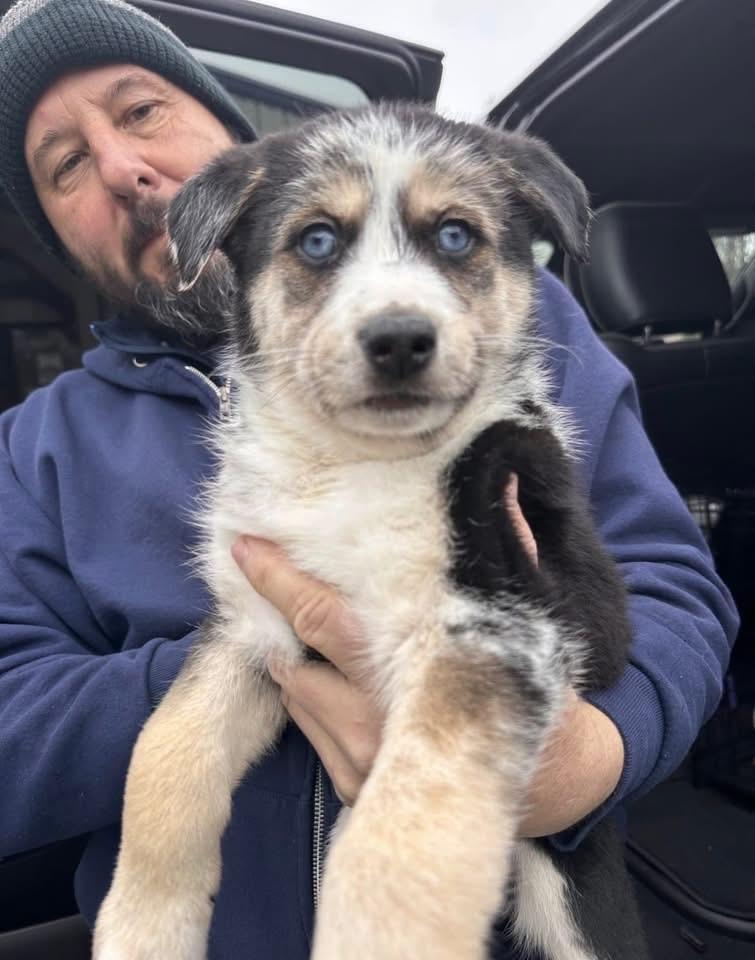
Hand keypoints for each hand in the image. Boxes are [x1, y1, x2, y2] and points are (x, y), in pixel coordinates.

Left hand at [232, 474, 623, 823]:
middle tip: (254, 571)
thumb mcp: (522, 619)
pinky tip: (328, 678)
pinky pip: (307, 729)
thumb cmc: (527, 687)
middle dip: (268, 613)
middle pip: (296, 656)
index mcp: (412, 671)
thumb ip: (504, 552)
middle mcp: (375, 721)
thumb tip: (495, 485)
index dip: (280, 580)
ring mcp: (361, 760)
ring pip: (295, 693)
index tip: (246, 547)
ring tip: (300, 627)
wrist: (549, 779)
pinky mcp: (355, 788)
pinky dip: (308, 696)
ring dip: (293, 657)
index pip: (322, 617)